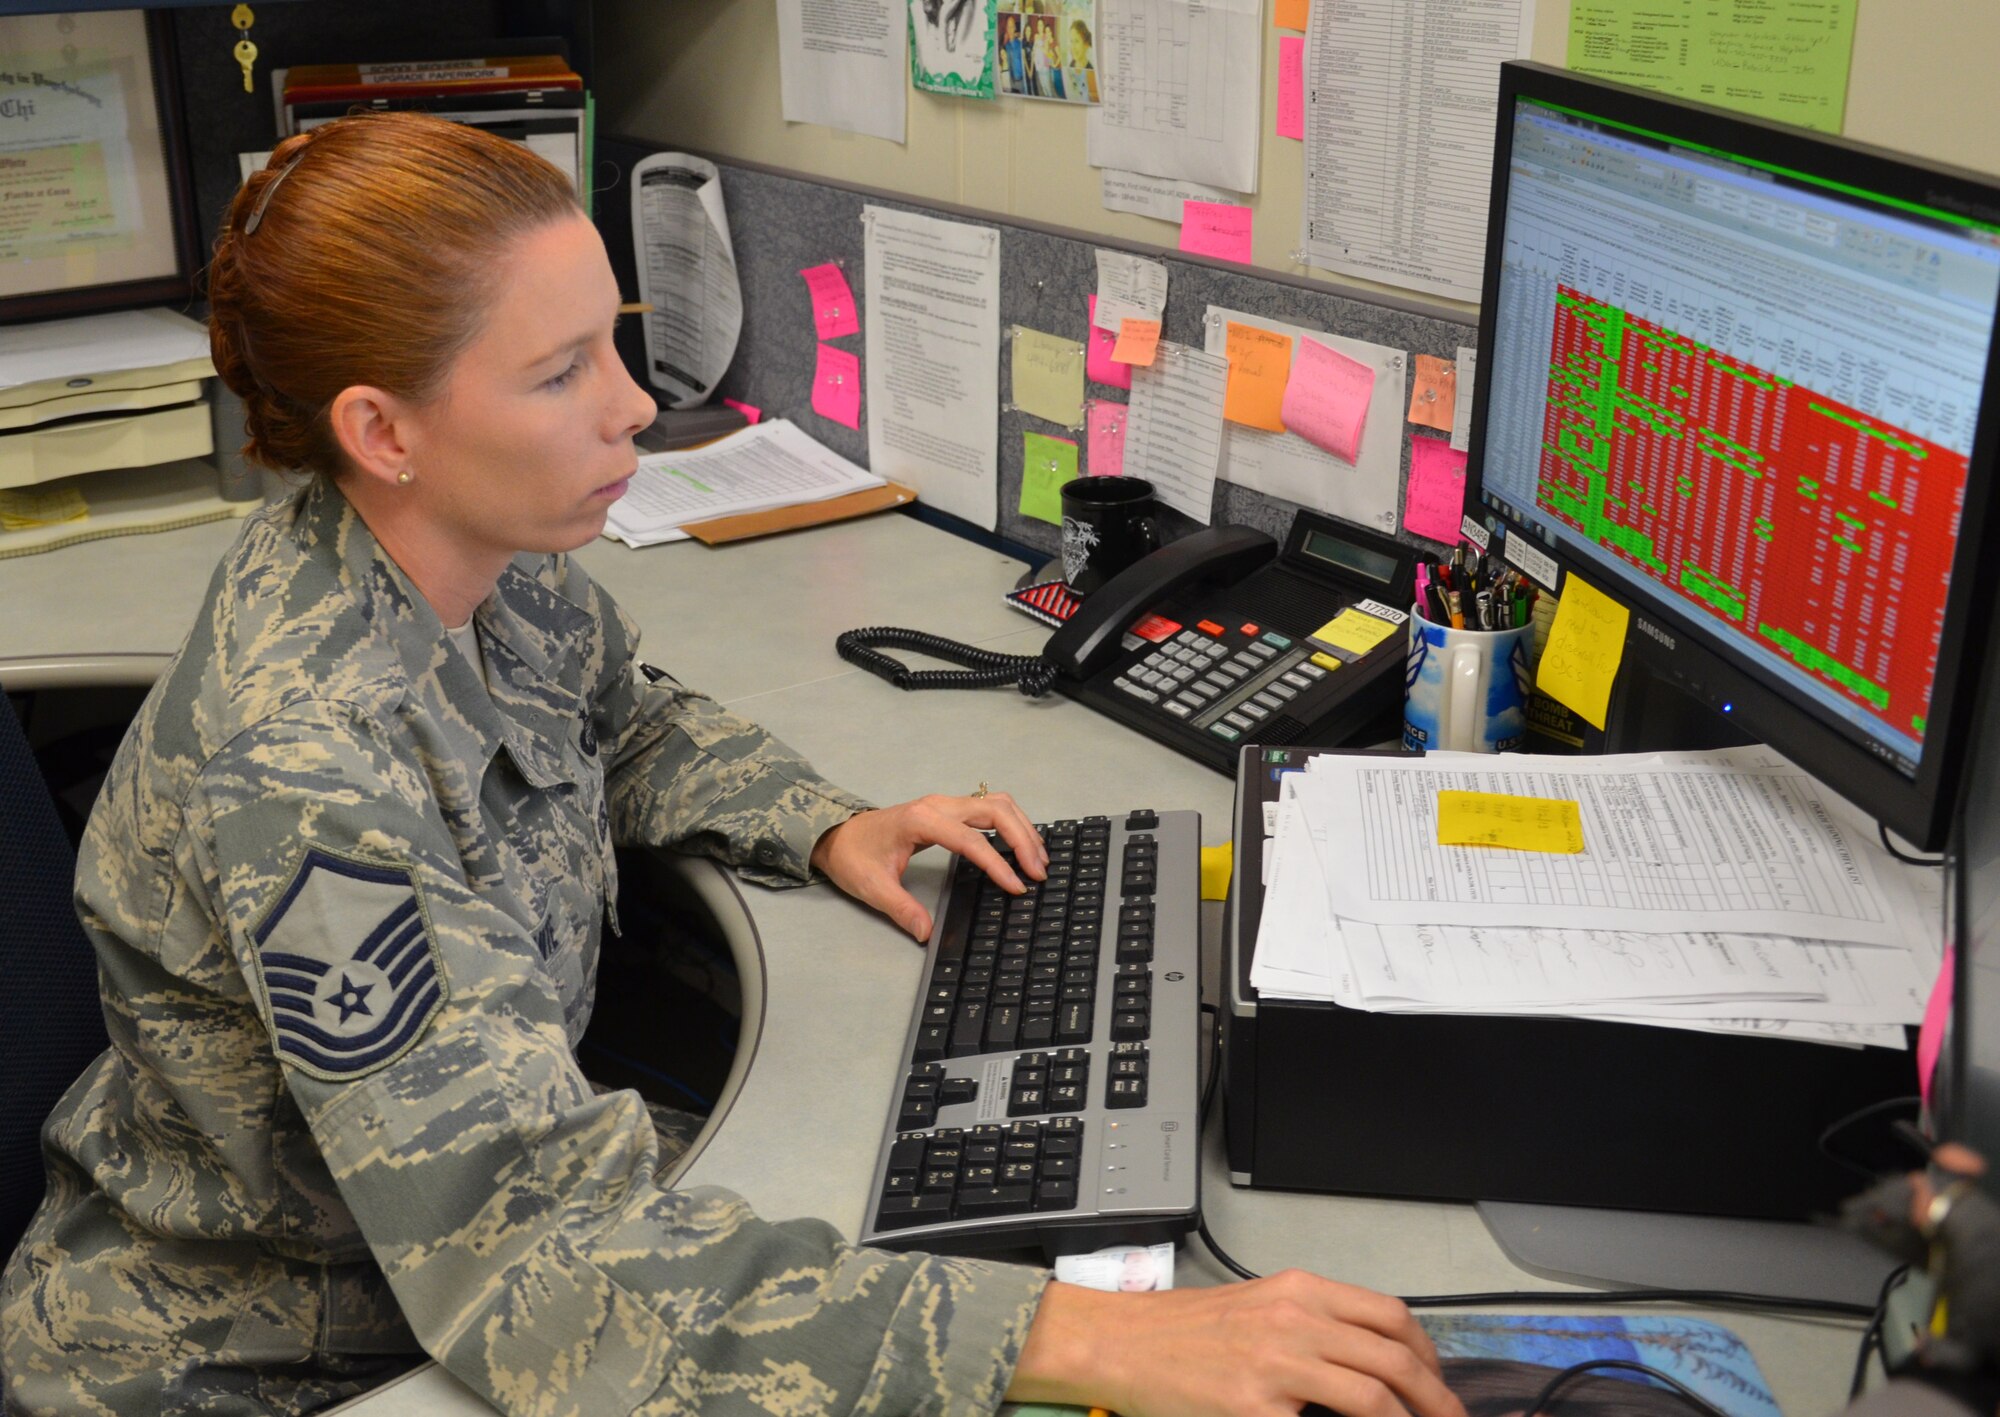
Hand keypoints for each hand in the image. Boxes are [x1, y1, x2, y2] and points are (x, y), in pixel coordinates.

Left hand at [809, 792, 1046, 939]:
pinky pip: (989, 807)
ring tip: (1038, 858)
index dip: (997, 864)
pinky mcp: (948, 810)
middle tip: (1039, 872)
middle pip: (995, 811)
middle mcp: (937, 806)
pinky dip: (1011, 823)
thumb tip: (926, 933)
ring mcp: (944, 804)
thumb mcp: (873, 887)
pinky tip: (1021, 844)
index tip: (1016, 886)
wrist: (836, 835)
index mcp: (920, 821)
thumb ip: (902, 909)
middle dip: (1022, 840)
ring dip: (1022, 827)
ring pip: (997, 804)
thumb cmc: (853, 857)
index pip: (971, 840)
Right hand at [1007, 1273, 1467, 1416]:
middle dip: (1437, 1398)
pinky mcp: (1254, 1407)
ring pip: (1372, 1394)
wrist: (1123, 1344)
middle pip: (1393, 1356)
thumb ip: (1313, 1326)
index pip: (1389, 1315)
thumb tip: (1371, 1365)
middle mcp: (1294, 1320)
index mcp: (1298, 1291)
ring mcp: (1276, 1365)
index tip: (1440, 1385)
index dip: (1429, 1355)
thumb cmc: (1185, 1333)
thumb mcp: (1259, 1308)